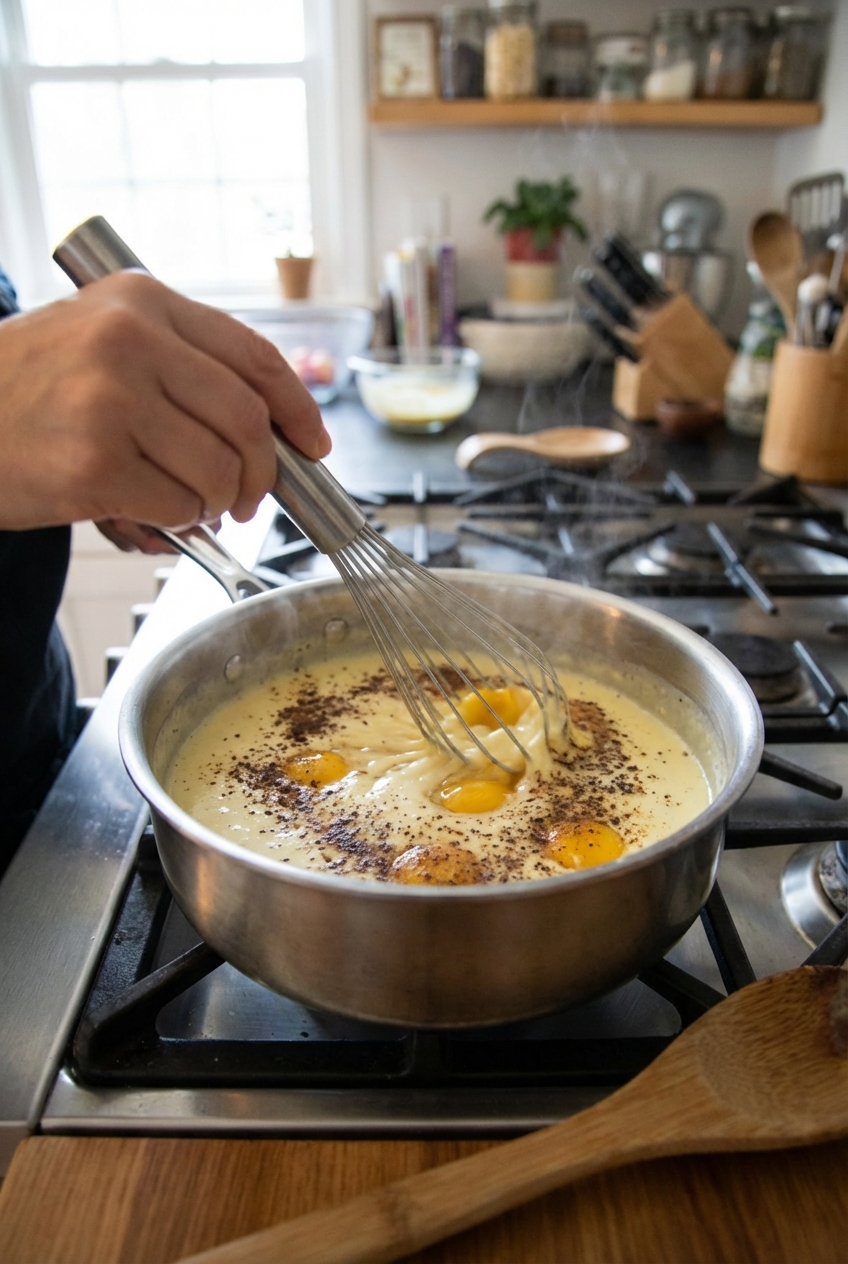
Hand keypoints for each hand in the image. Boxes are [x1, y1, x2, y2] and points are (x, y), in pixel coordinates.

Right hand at [0, 271, 330, 531]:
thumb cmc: (25, 388)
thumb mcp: (101, 341)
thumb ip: (183, 368)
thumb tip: (273, 433)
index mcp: (142, 301)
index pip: (254, 355)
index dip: (299, 408)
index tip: (314, 443)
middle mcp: (131, 340)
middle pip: (249, 419)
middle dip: (264, 472)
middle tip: (249, 496)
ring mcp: (112, 401)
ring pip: (220, 470)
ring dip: (217, 502)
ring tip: (190, 503)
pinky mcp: (95, 463)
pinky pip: (180, 506)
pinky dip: (179, 521)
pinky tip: (152, 511)